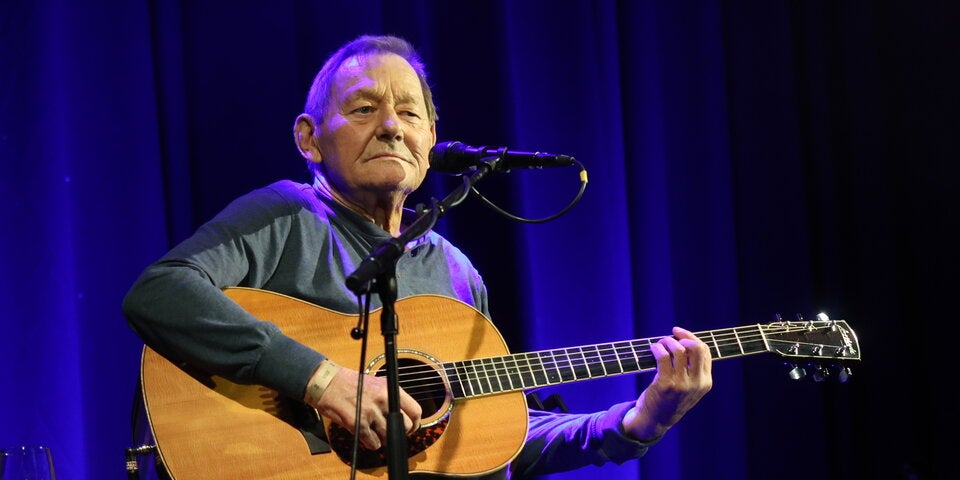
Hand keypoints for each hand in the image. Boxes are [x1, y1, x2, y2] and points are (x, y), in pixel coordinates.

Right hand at [308, 366, 422, 449]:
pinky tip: (366, 436)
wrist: (327, 383)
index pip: (415, 411)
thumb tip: (404, 417)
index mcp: (390, 389)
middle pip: (405, 427)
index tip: (410, 428)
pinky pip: (373, 443)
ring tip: (375, 432)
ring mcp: (370, 412)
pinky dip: (371, 443)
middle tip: (391, 432)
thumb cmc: (351, 383)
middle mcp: (383, 400)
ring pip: (388, 437)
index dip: (415, 423)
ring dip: (383, 439)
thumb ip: (391, 398)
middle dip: (399, 433)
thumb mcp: (377, 384)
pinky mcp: (358, 423)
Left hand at [622, 326, 711, 440]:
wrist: (656, 420)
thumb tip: (684, 339)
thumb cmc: (670, 399)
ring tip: (660, 344)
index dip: (692, 337)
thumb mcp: (689, 387)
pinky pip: (663, 356)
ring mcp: (682, 384)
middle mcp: (697, 383)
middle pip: (696, 347)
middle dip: (684, 336)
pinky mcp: (666, 384)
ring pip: (679, 350)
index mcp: (705, 382)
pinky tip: (653, 349)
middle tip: (672, 336)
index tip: (679, 334)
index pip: (705, 351)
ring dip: (667, 341)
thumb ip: (692, 369)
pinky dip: (657, 348)